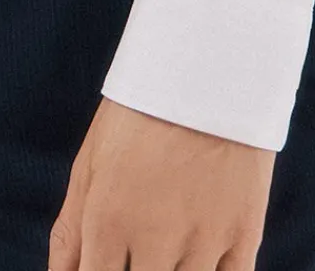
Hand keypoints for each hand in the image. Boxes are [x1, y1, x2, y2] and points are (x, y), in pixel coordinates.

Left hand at [47, 95, 275, 269]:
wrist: (206, 63)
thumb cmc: (138, 115)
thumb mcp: (89, 166)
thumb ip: (70, 235)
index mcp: (106, 221)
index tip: (108, 266)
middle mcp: (154, 238)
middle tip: (140, 254)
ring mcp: (203, 240)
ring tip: (168, 249)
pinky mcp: (244, 235)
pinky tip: (198, 263)